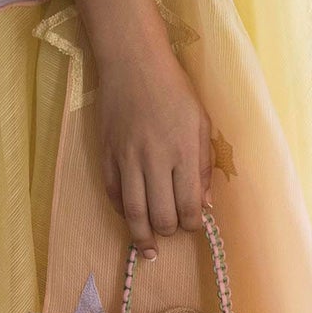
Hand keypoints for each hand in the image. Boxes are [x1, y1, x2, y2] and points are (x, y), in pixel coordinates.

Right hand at [94, 43, 212, 260]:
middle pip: (161, 216)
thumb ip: (203, 165)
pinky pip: (113, 194)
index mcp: (184, 152)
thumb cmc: (175, 89)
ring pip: (133, 213)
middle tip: (173, 230)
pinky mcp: (107, 155)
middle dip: (169, 231)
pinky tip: (130, 216)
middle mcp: (155, 160)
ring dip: (142, 237)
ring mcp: (127, 159)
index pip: (188, 207)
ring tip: (148, 249)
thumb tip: (204, 204)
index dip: (192, 225)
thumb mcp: (201, 122)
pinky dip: (121, 211)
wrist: (133, 63)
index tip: (194, 225)